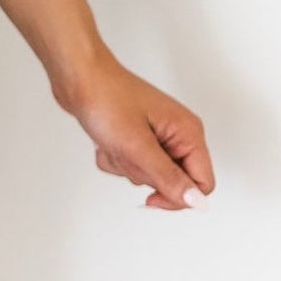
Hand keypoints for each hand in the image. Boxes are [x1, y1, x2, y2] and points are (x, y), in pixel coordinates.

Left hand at [55, 50, 213, 212]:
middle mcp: (178, 135)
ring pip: (148, 175)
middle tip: (127, 152)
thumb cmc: (106, 99)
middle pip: (172, 182)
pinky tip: (106, 141)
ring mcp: (158, 136)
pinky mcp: (138, 138)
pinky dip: (115, 159)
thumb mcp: (137, 146)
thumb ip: (168, 177)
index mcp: (188, 133)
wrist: (78, 77)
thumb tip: (197, 203)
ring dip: (126, 166)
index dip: (178, 197)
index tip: (151, 196)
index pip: (202, 184)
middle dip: (143, 174)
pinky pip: (131, 165)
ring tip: (114, 143)